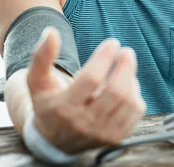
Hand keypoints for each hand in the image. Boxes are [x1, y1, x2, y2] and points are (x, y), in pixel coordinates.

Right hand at [26, 27, 145, 153]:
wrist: (54, 141)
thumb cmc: (48, 103)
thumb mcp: (37, 82)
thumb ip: (41, 56)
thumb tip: (51, 32)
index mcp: (64, 108)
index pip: (91, 78)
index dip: (104, 57)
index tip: (112, 42)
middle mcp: (84, 124)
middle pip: (115, 91)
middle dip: (125, 66)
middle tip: (126, 51)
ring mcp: (101, 133)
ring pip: (129, 101)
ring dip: (130, 79)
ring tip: (125, 68)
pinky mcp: (115, 138)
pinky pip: (135, 112)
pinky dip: (135, 95)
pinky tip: (127, 86)